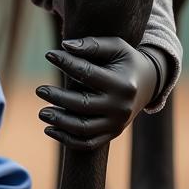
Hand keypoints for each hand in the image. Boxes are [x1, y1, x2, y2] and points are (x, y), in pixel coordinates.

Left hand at [36, 36, 162, 149]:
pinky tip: (50, 130)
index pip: (88, 74)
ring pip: (84, 129)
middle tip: (40, 90)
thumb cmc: (126, 61)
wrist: (148, 84)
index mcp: (122, 84)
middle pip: (84, 105)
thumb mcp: (116, 47)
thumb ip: (93, 45)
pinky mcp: (112, 134)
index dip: (67, 63)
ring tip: (42, 113)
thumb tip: (65, 46)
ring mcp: (117, 124)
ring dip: (60, 122)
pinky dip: (67, 139)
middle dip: (59, 99)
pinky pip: (87, 143)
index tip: (49, 54)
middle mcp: (120, 107)